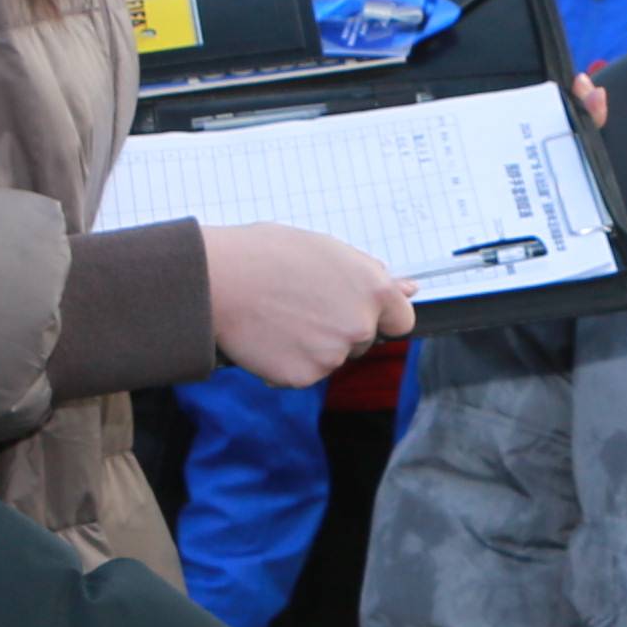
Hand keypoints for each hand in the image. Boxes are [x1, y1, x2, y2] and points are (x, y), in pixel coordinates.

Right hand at [205, 221, 411, 385]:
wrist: (218, 278)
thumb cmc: (266, 253)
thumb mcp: (327, 249)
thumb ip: (369, 274)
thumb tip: (409, 289)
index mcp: (373, 289)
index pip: (401, 321)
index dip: (378, 316)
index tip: (355, 311)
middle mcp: (360, 325)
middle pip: (362, 341)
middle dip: (339, 329)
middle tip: (300, 305)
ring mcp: (333, 355)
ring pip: (331, 359)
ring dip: (311, 346)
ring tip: (279, 316)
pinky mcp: (303, 377)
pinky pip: (302, 374)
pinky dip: (287, 362)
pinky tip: (267, 337)